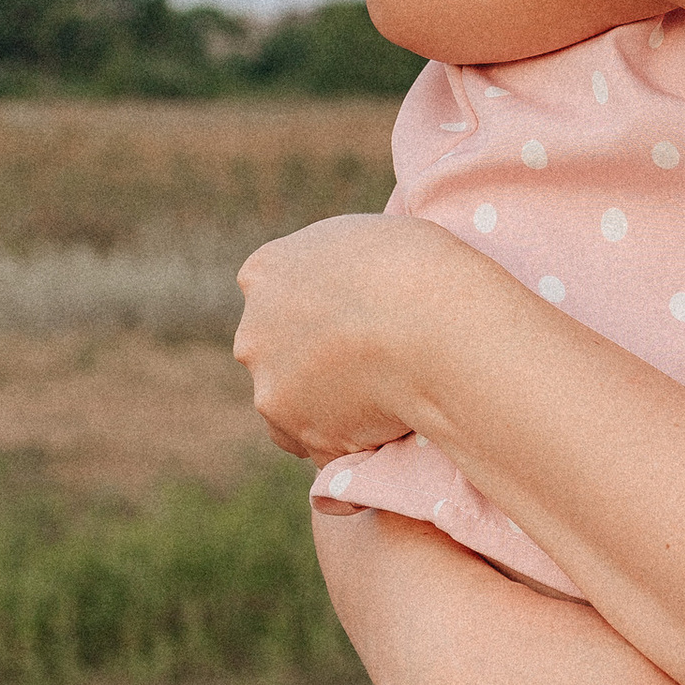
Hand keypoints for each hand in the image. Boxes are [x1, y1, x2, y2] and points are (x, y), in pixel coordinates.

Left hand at [233, 212, 466, 465]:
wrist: (430, 326)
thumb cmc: (414, 266)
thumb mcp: (363, 235)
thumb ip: (336, 264)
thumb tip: (347, 283)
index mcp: (266, 271)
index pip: (276, 296)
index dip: (316, 310)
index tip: (352, 318)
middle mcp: (255, 333)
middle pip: (276, 355)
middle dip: (311, 362)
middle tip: (370, 361)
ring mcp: (272, 390)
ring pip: (292, 408)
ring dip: (325, 409)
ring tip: (385, 400)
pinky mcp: (304, 437)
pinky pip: (326, 449)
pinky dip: (351, 446)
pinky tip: (388, 431)